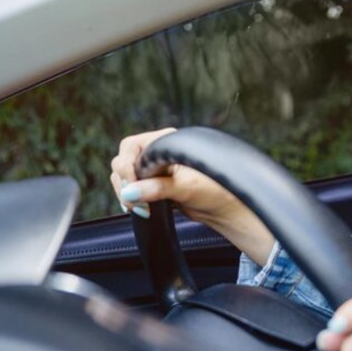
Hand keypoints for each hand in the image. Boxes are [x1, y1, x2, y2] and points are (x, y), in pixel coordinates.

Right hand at [109, 128, 274, 263]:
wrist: (227, 207)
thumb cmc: (216, 190)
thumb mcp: (186, 187)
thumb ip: (157, 188)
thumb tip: (131, 191)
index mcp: (167, 142)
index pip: (131, 146)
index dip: (127, 167)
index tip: (132, 187)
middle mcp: (160, 152)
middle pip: (124, 161)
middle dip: (124, 182)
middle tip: (133, 202)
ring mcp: (156, 169)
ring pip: (125, 177)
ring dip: (126, 193)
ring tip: (139, 208)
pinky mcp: (156, 184)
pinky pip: (133, 189)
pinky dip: (131, 198)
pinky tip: (138, 208)